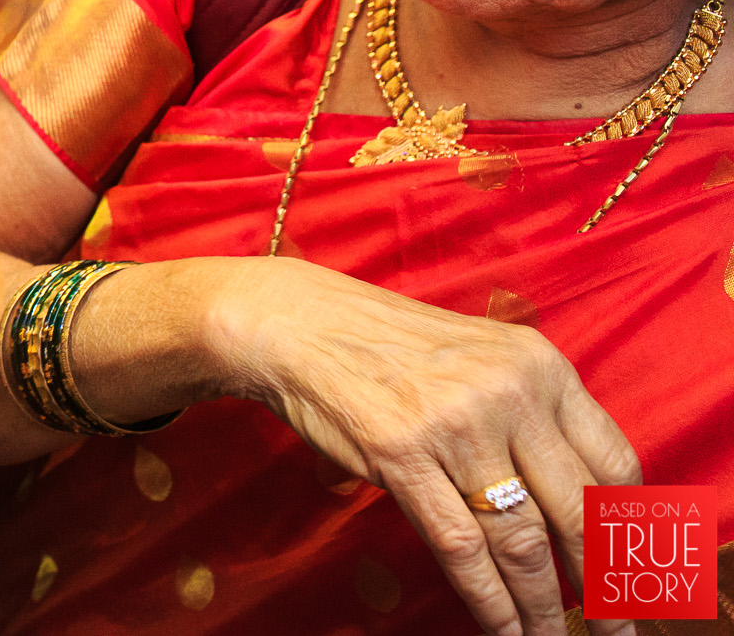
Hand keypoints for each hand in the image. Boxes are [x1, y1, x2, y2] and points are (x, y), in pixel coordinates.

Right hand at [217, 259, 640, 635]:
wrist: (300, 324)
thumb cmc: (389, 346)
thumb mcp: (481, 358)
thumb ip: (530, 412)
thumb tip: (572, 501)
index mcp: (540, 366)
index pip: (614, 462)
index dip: (628, 528)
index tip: (628, 568)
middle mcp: (510, 394)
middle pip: (579, 510)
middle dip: (601, 583)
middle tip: (615, 628)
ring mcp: (456, 427)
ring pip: (522, 541)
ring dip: (545, 606)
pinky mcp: (403, 458)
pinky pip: (462, 548)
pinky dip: (490, 601)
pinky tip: (505, 628)